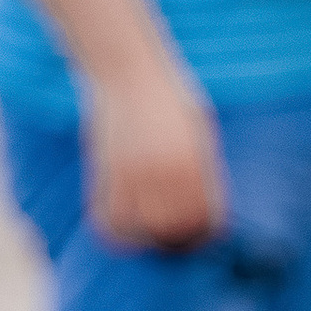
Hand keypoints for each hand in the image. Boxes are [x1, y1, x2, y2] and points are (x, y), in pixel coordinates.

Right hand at [84, 65, 224, 247]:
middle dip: (179, 240)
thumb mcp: (199, 131)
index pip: (205, 218)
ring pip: (141, 230)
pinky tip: (129, 224)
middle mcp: (162, 171)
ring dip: (149, 237)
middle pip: (174, 230)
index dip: (205, 234)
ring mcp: (130, 172)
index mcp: (192, 161)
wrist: (128, 70)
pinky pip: (109, 218)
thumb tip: (203, 209)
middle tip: (178, 239)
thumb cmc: (170, 97)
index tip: (202, 234)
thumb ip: (202, 170)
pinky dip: (120, 230)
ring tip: (154, 233)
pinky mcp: (104, 170)